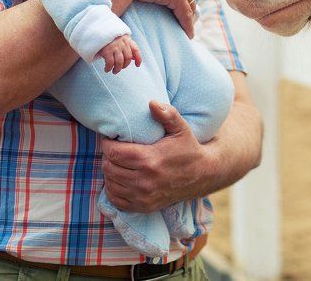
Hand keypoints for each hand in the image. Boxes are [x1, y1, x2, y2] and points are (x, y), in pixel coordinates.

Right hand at [97, 35, 141, 73]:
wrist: (99, 31)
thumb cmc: (111, 38)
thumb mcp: (122, 39)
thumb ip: (128, 47)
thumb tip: (134, 59)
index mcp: (127, 40)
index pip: (136, 50)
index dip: (138, 59)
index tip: (137, 65)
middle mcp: (122, 43)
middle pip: (128, 58)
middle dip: (124, 66)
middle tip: (120, 68)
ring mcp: (115, 47)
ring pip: (119, 62)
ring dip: (117, 69)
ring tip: (114, 71)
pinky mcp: (106, 51)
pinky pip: (110, 63)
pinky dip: (108, 68)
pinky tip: (107, 69)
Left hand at [100, 101, 217, 212]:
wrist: (203, 175)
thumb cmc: (189, 148)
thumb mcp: (181, 128)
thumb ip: (167, 114)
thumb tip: (151, 103)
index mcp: (149, 160)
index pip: (113, 153)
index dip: (108, 143)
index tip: (112, 139)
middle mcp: (144, 181)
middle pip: (109, 167)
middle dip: (108, 157)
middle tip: (115, 149)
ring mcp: (143, 196)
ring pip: (110, 183)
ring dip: (110, 172)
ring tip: (118, 162)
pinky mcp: (144, 207)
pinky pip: (116, 200)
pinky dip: (113, 189)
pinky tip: (120, 179)